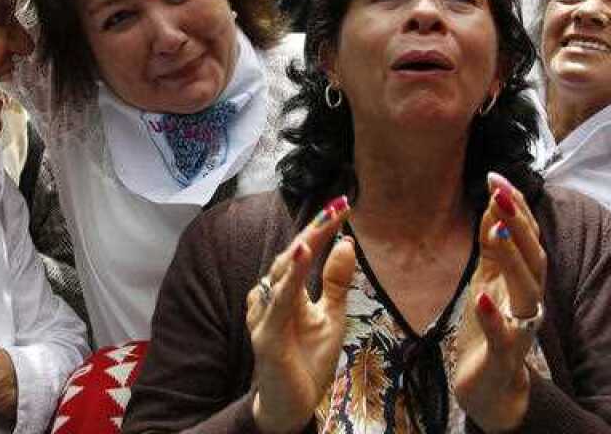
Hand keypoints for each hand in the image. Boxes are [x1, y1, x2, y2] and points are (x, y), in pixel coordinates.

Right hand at [247, 196, 355, 433]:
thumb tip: (347, 243)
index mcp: (284, 290)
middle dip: (315, 229)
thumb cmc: (306, 361)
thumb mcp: (331, 317)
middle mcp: (269, 297)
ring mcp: (264, 316)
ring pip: (282, 273)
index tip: (344, 205)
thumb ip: (335, 282)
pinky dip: (290, 277)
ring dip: (303, 247)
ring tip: (323, 224)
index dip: (320, 228)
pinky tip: (301, 257)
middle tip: (339, 206)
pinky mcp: (266, 336)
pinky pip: (279, 301)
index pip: (301, 251)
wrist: (292, 405)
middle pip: (291, 255)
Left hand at [452, 173, 546, 432]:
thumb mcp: (487, 280)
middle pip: (533, 257)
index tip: (494, 176)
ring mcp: (520, 328)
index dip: (515, 207)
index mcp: (524, 279)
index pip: (526, 237)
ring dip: (512, 259)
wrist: (490, 388)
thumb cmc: (490, 329)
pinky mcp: (504, 356)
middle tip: (498, 193)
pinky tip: (481, 298)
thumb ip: (492, 246)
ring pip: (525, 291)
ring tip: (493, 230)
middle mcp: (528, 300)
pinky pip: (504, 336)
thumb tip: (492, 204)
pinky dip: (494, 317)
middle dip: (517, 224)